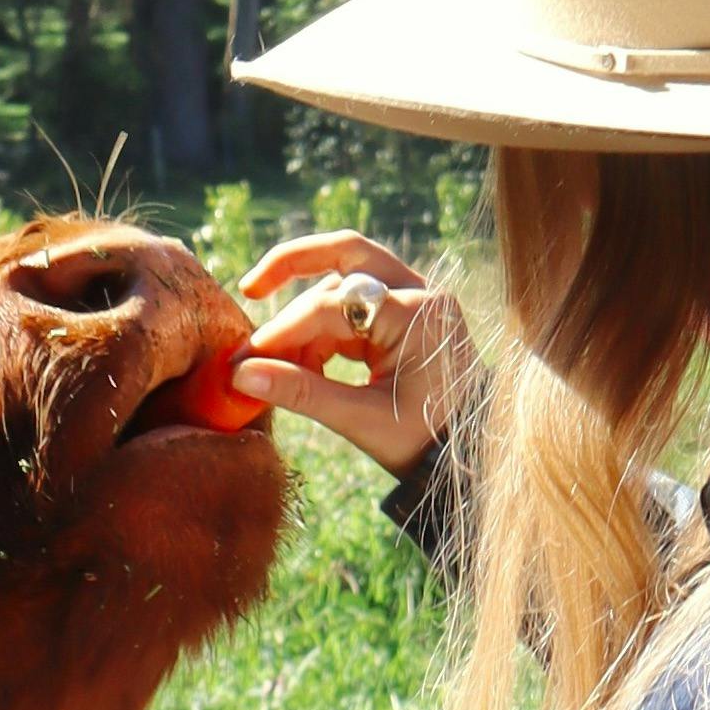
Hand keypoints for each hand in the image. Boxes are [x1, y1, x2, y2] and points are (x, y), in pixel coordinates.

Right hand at [236, 232, 476, 479]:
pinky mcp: (407, 313)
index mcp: (417, 316)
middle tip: (250, 291)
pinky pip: (355, 303)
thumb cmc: (423, 440)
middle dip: (291, 270)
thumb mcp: (361, 420)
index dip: (284, 330)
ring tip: (282, 361)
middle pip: (345, 254)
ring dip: (308, 311)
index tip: (247, 358)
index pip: (332, 305)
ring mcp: (416, 299)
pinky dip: (325, 326)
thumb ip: (301, 392)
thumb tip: (240, 375)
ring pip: (346, 275)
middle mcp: (421, 294)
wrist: (470, 455)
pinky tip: (306, 361)